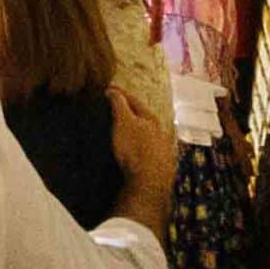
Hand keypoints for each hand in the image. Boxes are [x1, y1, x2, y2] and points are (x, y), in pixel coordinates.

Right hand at [108, 85, 177, 228]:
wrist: (150, 179)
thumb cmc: (135, 148)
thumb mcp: (124, 122)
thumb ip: (119, 105)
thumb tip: (113, 90)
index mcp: (150, 118)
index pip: (133, 100)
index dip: (120, 94)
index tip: (107, 89)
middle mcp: (160, 129)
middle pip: (142, 115)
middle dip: (130, 110)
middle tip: (115, 107)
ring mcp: (162, 146)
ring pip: (147, 131)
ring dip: (136, 127)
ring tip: (123, 128)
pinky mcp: (160, 161)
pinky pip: (147, 146)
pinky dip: (139, 142)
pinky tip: (134, 148)